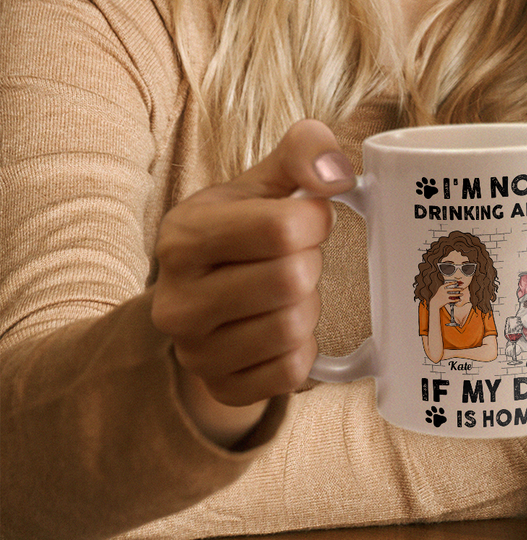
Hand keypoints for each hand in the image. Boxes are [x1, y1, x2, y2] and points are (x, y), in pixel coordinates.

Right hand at [151, 119, 353, 444]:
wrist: (207, 295)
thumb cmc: (245, 228)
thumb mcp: (265, 179)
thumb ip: (304, 151)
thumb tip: (337, 174)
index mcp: (183, 237)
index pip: (281, 228)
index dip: (315, 220)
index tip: (308, 218)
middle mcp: (176, 300)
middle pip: (291, 280)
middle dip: (310, 263)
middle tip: (296, 258)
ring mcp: (194, 352)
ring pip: (294, 328)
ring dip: (308, 305)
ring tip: (286, 292)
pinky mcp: (221, 388)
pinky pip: (292, 372)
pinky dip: (304, 348)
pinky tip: (282, 327)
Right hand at [431, 281, 460, 312]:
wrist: (434, 303)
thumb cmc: (438, 297)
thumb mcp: (440, 291)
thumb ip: (445, 289)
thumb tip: (453, 288)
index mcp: (441, 288)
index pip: (448, 283)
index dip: (453, 282)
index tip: (456, 282)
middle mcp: (443, 291)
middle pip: (453, 289)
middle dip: (458, 289)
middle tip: (462, 288)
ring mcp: (445, 296)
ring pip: (454, 294)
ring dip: (459, 294)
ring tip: (462, 294)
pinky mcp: (446, 300)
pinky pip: (453, 300)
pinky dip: (457, 300)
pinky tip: (459, 299)